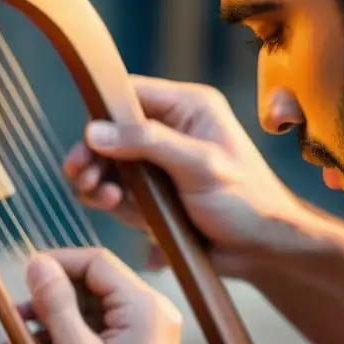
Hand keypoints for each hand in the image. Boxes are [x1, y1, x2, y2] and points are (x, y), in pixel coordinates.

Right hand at [23, 248, 181, 343]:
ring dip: (55, 318)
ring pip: (92, 307)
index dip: (58, 263)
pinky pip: (99, 329)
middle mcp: (153, 313)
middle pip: (94, 284)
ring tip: (17, 336)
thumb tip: (37, 263)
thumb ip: (57, 305)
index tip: (25, 276)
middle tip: (16, 312)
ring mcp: (147, 332)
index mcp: (147, 308)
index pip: (97, 263)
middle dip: (52, 296)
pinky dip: (68, 336)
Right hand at [64, 75, 311, 275]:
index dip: (102, 113)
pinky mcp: (153, 192)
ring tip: (102, 197)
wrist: (263, 249)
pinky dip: (109, 199)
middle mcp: (170, 129)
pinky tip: (113, 206)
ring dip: (97, 180)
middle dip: (92, 155)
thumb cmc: (247, 202)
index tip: (84, 140)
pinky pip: (118, 189)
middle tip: (80, 176)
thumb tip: (95, 131)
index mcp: (188, 107)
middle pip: (110, 131)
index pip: (130, 94)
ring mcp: (159, 162)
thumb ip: (147, 143)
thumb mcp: (199, 165)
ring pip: (109, 163)